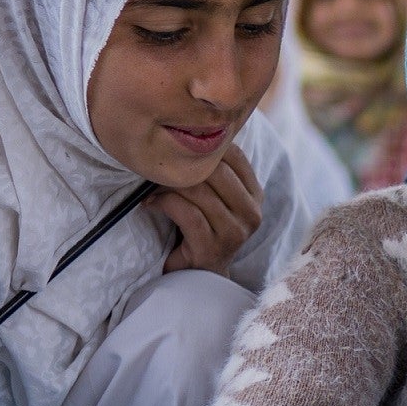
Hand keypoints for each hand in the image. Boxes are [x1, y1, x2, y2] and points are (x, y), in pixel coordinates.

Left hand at [145, 145, 263, 273]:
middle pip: (217, 172)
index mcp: (255, 196)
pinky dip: (164, 204)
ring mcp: (235, 233)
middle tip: (159, 169)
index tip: (177, 152)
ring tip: (151, 188)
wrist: (195, 275)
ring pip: (200, 192)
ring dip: (168, 187)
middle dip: (183, 168)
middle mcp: (252, 213)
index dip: (204, 148)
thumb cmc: (199, 228)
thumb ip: (214, 172)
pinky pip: (188, 214)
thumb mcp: (215, 197)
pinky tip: (151, 204)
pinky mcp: (212, 248)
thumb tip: (191, 131)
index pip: (235, 156)